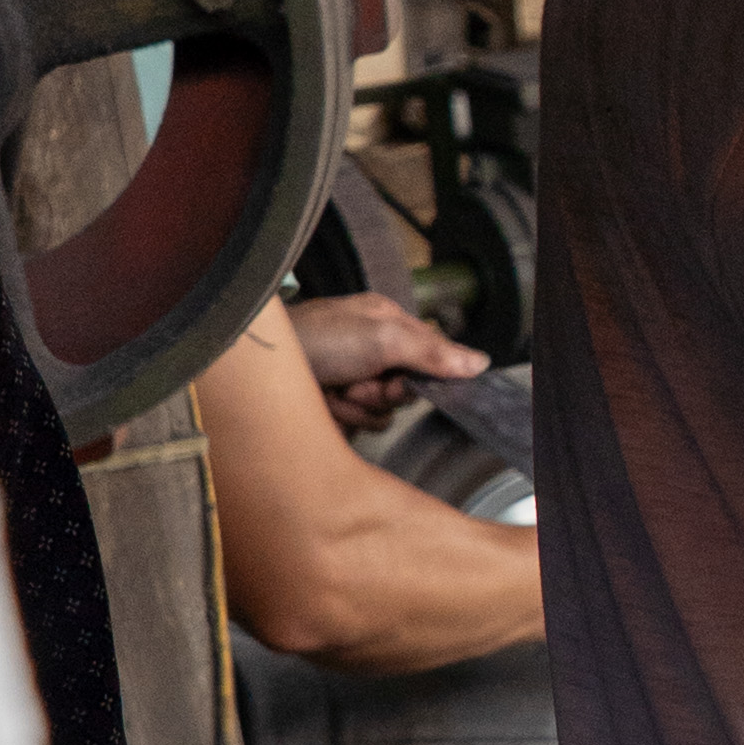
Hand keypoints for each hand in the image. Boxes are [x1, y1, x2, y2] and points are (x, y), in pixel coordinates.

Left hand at [289, 289, 484, 420]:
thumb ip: (433, 352)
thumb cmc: (316, 340)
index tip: (407, 378)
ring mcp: (352, 377)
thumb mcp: (383, 338)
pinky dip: (348, 417)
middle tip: (365, 383)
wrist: (262, 370)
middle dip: (387, 392)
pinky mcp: (336, 404)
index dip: (425, 373)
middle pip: (408, 387)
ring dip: (364, 407)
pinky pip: (363, 422)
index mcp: (386, 322)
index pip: (431, 354)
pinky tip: (328, 403)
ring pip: (385, 410)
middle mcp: (371, 349)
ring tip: (339, 391)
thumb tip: (480, 362)